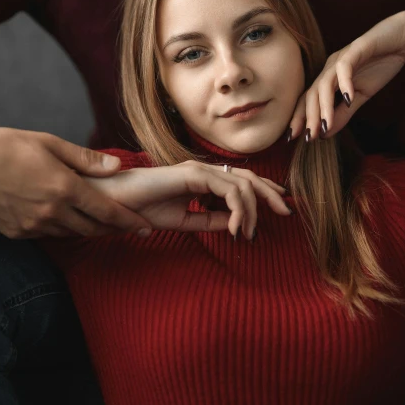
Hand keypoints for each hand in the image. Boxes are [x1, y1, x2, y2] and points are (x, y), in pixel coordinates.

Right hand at [0, 127, 151, 238]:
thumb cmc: (8, 146)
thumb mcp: (50, 144)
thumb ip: (86, 160)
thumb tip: (118, 167)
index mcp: (63, 188)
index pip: (106, 212)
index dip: (129, 222)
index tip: (145, 226)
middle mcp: (50, 212)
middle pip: (92, 229)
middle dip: (114, 229)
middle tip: (131, 227)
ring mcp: (32, 226)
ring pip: (71, 234)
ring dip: (90, 230)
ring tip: (103, 223)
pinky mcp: (17, 233)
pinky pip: (49, 235)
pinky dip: (64, 229)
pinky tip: (69, 220)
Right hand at [89, 160, 290, 240]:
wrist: (116, 202)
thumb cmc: (143, 208)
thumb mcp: (185, 220)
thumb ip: (209, 220)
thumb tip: (236, 226)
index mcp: (203, 179)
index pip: (241, 181)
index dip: (263, 192)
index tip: (279, 209)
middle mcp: (204, 170)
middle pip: (248, 177)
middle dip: (271, 194)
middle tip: (287, 213)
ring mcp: (199, 169)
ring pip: (241, 184)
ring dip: (252, 210)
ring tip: (248, 234)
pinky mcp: (192, 173)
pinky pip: (227, 189)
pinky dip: (238, 209)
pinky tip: (237, 229)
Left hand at [289, 9, 404, 139]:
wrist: (402, 39)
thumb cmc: (380, 65)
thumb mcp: (362, 96)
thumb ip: (344, 113)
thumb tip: (325, 133)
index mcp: (329, 78)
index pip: (308, 100)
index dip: (299, 118)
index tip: (293, 139)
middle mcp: (330, 68)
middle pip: (312, 93)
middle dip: (308, 116)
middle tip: (308, 137)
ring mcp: (342, 58)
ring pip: (325, 83)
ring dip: (324, 106)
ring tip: (325, 125)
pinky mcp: (356, 49)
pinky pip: (345, 67)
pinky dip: (345, 83)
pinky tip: (348, 99)